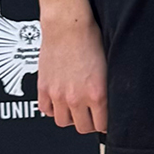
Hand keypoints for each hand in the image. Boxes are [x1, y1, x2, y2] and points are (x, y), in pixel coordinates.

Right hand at [36, 11, 108, 133]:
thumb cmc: (90, 38)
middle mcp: (77, 97)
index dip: (105, 123)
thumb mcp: (108, 66)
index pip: (102, 125)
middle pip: (83, 128)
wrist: (68, 25)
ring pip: (63, 122)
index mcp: (97, 93)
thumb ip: (107, 87)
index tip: (105, 120)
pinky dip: (53, 108)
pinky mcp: (44, 88)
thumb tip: (109, 101)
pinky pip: (46, 110)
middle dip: (89, 123)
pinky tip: (60, 100)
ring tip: (76, 107)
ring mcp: (58, 95)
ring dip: (70, 117)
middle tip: (92, 114)